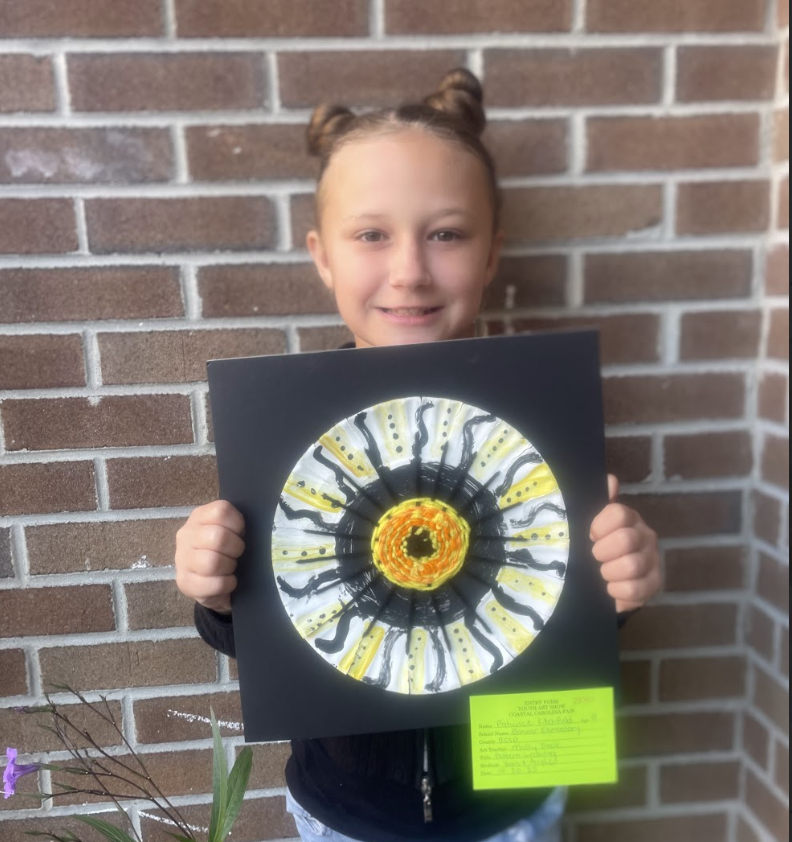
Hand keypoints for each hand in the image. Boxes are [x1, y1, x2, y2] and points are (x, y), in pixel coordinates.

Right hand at [175, 500, 244, 613]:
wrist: (209, 582)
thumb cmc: (224, 551)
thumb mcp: (229, 531)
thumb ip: (236, 524)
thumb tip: (253, 529)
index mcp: (199, 517)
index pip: (221, 511)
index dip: (237, 524)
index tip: (240, 533)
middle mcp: (186, 535)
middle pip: (218, 537)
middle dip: (235, 548)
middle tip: (237, 554)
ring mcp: (182, 559)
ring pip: (213, 562)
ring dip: (229, 566)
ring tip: (230, 567)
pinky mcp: (185, 582)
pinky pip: (214, 584)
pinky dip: (228, 584)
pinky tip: (227, 581)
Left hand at [590, 475, 660, 612]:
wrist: (606, 580)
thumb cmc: (598, 547)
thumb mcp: (591, 524)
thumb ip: (598, 502)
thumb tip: (610, 480)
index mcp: (629, 518)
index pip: (618, 513)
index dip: (599, 526)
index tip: (591, 535)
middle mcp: (646, 535)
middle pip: (625, 540)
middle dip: (602, 552)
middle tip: (595, 557)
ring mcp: (653, 559)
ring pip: (631, 566)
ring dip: (609, 573)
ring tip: (602, 574)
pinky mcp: (654, 583)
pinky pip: (635, 590)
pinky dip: (617, 592)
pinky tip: (611, 589)